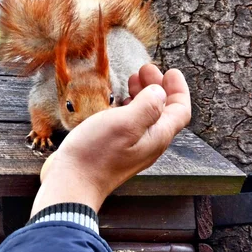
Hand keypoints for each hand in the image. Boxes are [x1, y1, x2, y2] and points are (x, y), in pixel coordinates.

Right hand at [30, 64, 191, 215]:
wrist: (72, 183)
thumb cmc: (96, 153)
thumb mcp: (124, 124)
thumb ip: (148, 106)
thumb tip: (159, 92)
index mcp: (156, 136)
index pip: (179, 110)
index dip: (178, 89)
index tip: (170, 71)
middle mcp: (148, 143)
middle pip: (163, 112)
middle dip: (157, 88)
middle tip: (145, 69)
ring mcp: (131, 148)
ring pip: (146, 117)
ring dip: (142, 96)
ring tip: (131, 79)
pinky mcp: (115, 150)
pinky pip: (130, 124)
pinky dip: (128, 107)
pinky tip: (116, 103)